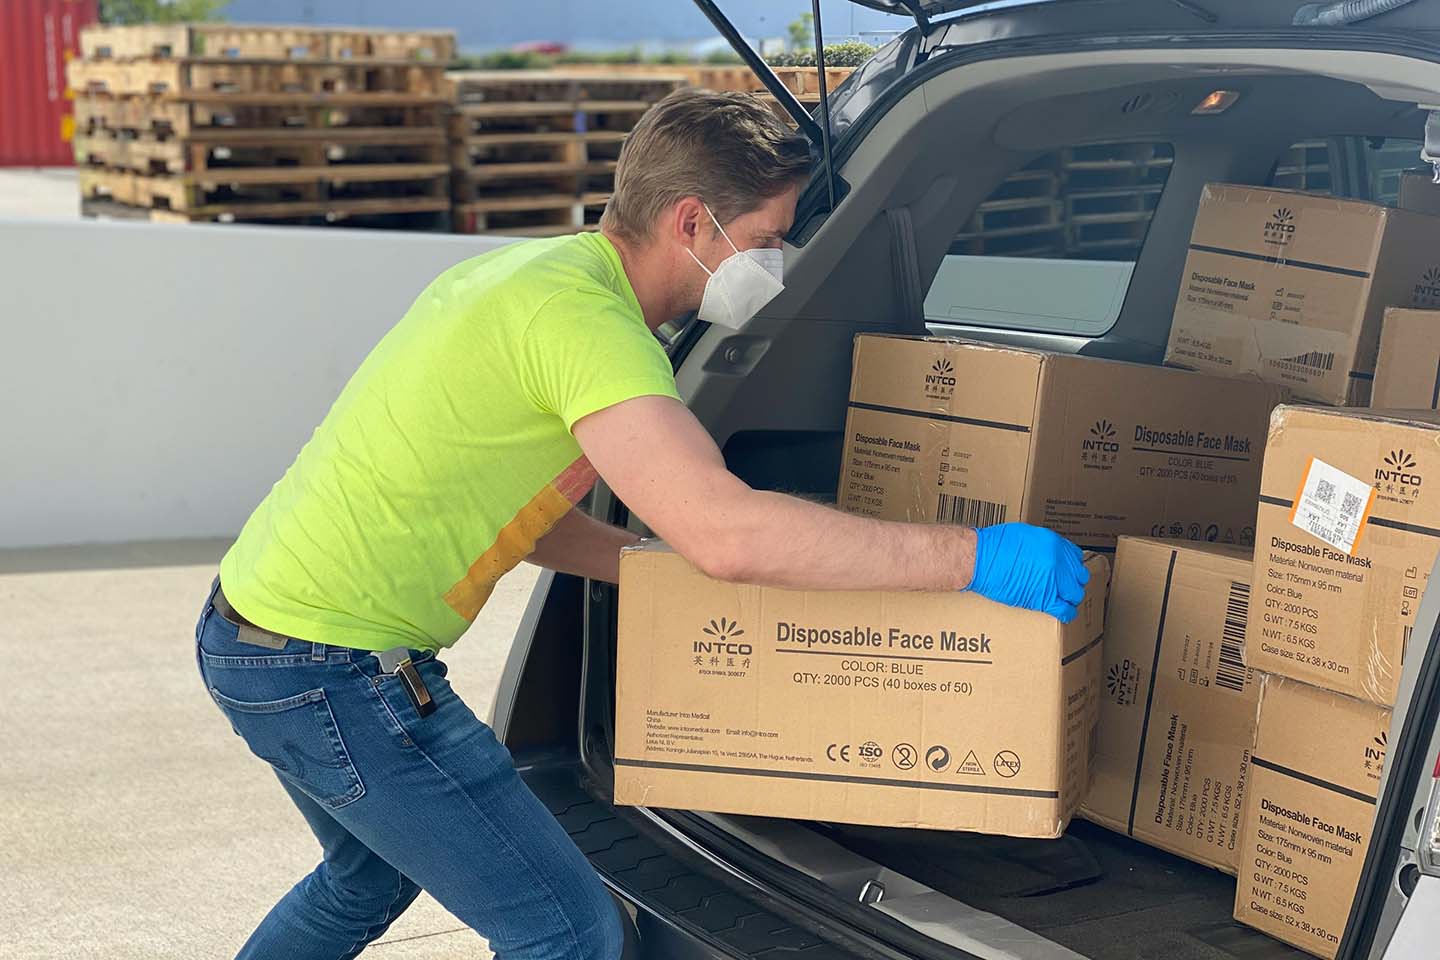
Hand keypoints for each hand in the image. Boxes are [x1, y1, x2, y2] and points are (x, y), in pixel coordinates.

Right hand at [966, 523, 1088, 621]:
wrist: (980, 560)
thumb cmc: (994, 545)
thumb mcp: (1025, 534)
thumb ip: (1042, 544)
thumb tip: (1047, 553)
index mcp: (1054, 544)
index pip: (1076, 557)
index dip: (1071, 566)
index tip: (1067, 571)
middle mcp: (1058, 562)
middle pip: (1079, 577)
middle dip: (1072, 582)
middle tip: (1064, 586)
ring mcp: (1052, 582)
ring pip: (1074, 594)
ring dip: (1070, 598)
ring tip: (1062, 600)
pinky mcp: (1042, 599)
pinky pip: (1064, 610)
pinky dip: (1066, 612)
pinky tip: (1062, 612)